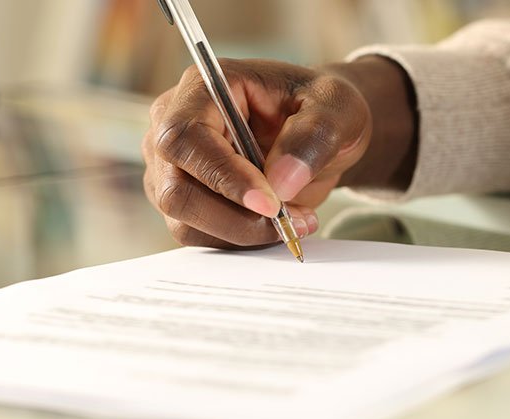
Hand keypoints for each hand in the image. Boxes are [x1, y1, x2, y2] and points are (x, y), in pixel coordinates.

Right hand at [143, 57, 415, 247]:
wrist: (319, 132)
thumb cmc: (321, 107)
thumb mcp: (338, 107)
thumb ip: (314, 136)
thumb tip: (281, 182)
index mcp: (203, 87)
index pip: (186, 138)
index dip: (223, 176)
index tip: (271, 203)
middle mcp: (173, 125)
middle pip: (176, 189)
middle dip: (236, 217)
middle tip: (289, 219)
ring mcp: (171, 167)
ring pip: (185, 221)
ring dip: (243, 232)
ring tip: (295, 218)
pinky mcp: (184, 200)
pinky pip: (199, 235)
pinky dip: (240, 240)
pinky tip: (275, 224)